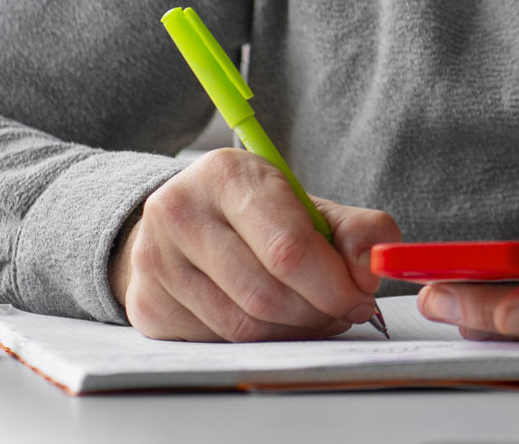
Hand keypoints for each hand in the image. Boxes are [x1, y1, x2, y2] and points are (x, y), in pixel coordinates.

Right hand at [110, 148, 400, 340]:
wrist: (184, 220)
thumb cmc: (257, 214)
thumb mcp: (309, 204)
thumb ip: (358, 230)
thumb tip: (371, 270)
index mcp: (225, 174)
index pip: (288, 248)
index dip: (334, 284)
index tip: (361, 296)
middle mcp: (179, 213)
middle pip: (266, 294)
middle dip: (318, 313)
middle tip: (343, 310)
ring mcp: (155, 263)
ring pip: (243, 327)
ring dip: (294, 332)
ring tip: (314, 315)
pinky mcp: (148, 306)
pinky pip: (218, 344)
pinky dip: (260, 342)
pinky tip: (275, 322)